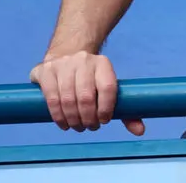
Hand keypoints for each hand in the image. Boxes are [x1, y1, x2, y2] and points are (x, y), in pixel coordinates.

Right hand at [29, 51, 144, 134]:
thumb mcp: (109, 87)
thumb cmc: (91, 79)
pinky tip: (63, 123)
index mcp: (102, 63)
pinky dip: (57, 116)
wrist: (65, 55)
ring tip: (77, 126)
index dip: (106, 109)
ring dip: (73, 120)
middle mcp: (82, 60)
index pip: (107, 87)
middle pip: (86, 96)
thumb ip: (127, 109)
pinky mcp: (44, 70)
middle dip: (88, 119)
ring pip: (67, 99)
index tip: (104, 121)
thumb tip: (140, 131)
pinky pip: (50, 98)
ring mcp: (61, 64)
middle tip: (89, 127)